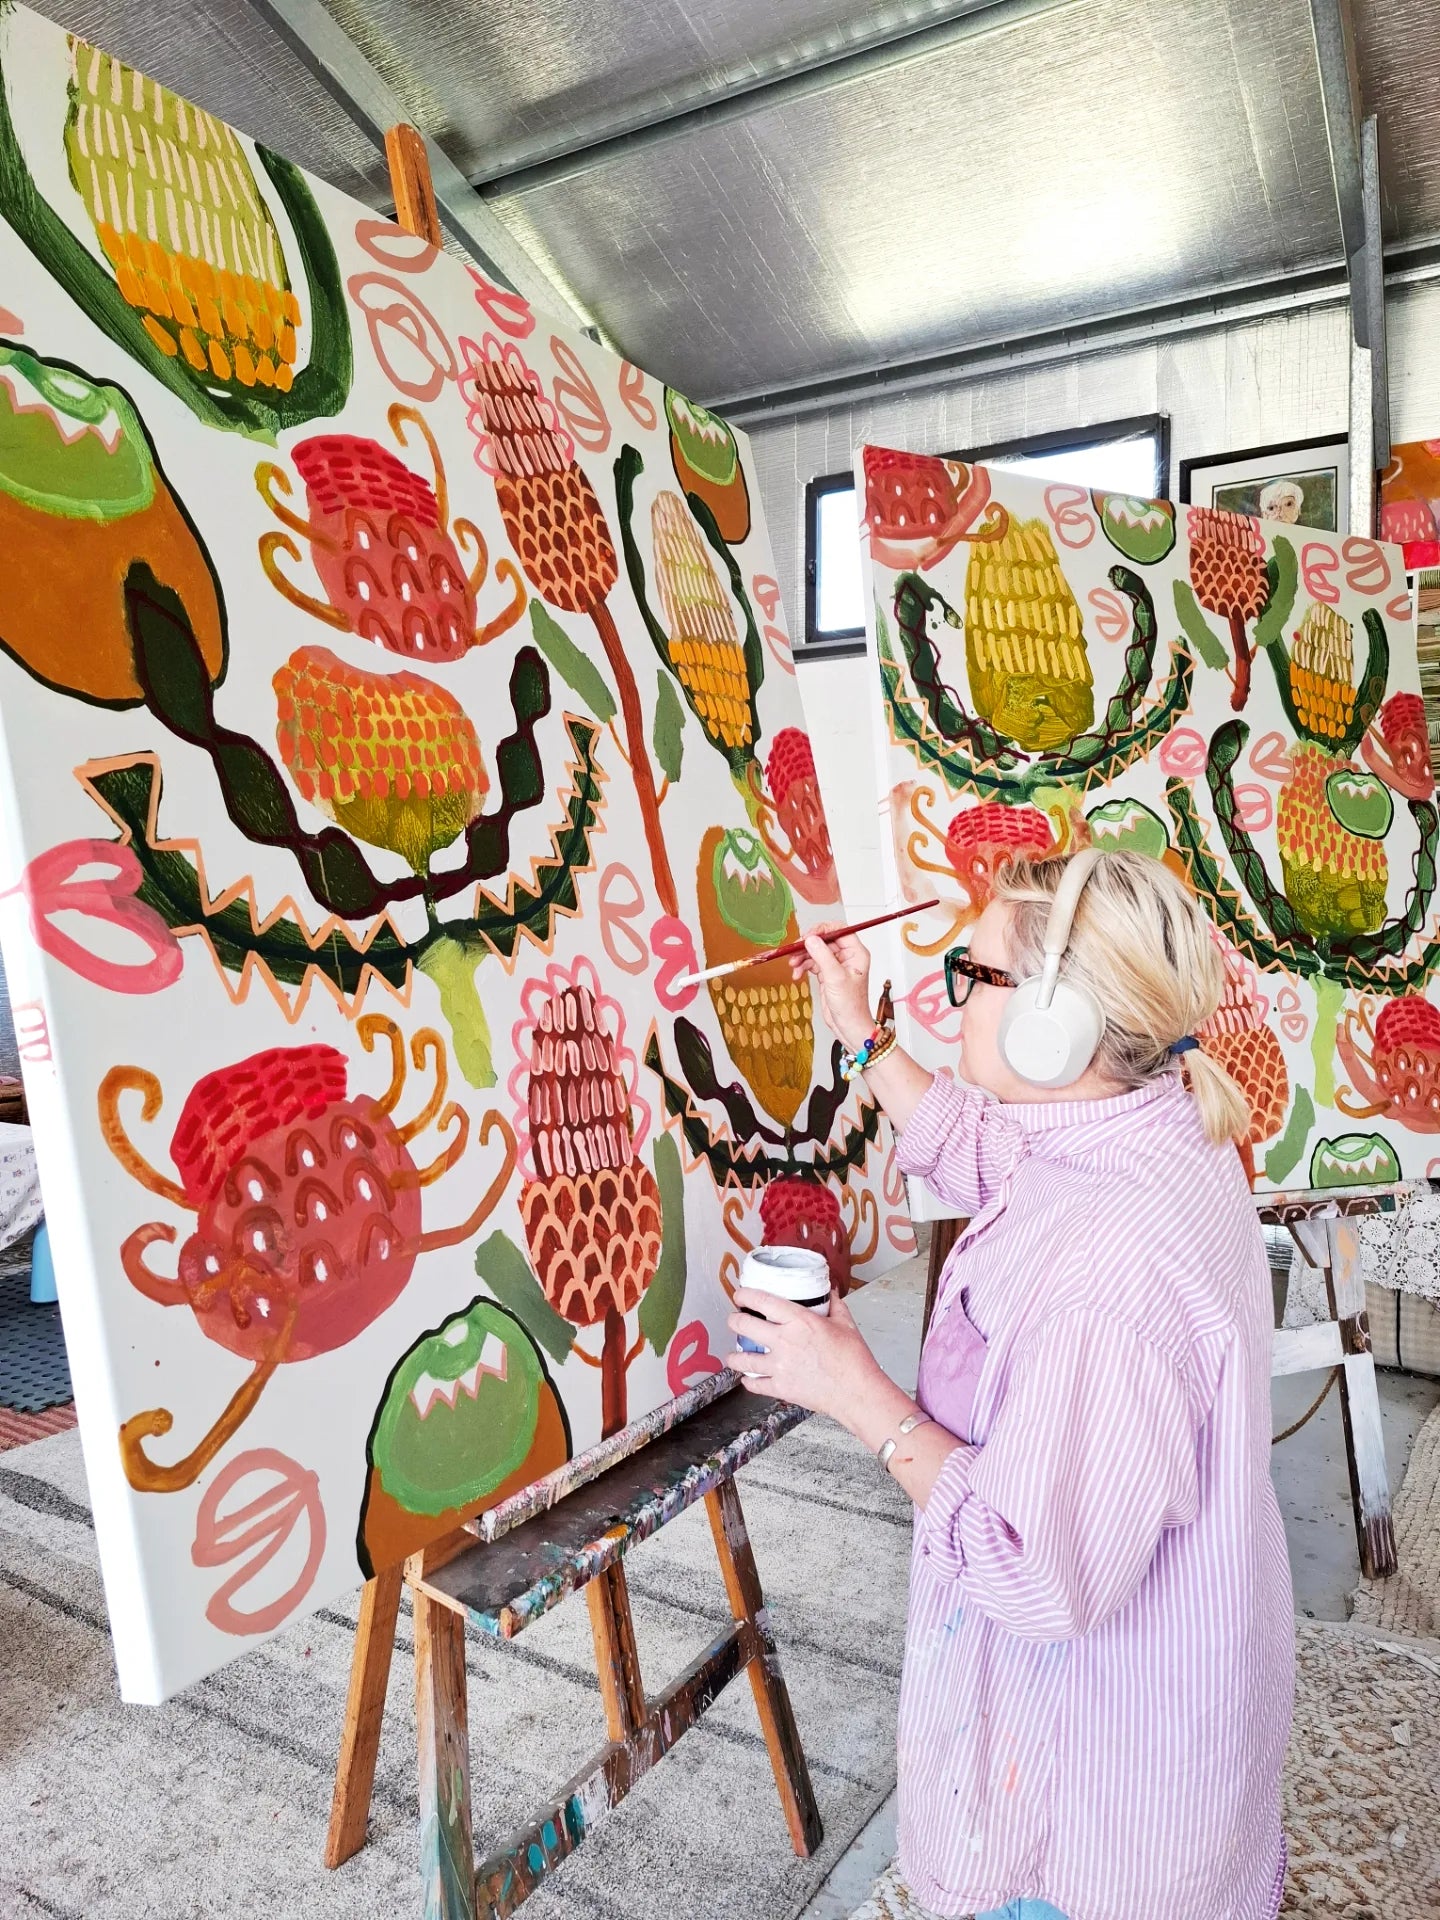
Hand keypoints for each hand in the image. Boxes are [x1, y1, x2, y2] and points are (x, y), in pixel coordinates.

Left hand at [725, 1287, 883, 1423]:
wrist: (856, 1392)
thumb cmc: (853, 1360)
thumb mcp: (846, 1324)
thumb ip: (835, 1306)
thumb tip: (831, 1294)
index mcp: (799, 1321)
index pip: (763, 1301)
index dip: (745, 1295)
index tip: (740, 1295)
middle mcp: (784, 1341)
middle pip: (745, 1326)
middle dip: (734, 1321)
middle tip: (734, 1320)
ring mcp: (780, 1366)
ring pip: (743, 1359)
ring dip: (734, 1356)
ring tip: (733, 1355)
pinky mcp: (781, 1387)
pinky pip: (755, 1384)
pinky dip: (748, 1382)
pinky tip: (747, 1379)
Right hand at [791, 924, 873, 1051]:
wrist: (848, 1026)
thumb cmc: (851, 1006)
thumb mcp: (835, 978)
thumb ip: (822, 956)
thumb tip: (811, 939)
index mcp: (856, 953)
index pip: (839, 930)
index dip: (822, 930)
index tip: (807, 936)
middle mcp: (847, 956)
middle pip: (824, 940)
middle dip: (808, 946)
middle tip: (794, 950)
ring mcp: (837, 965)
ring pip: (816, 952)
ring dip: (802, 957)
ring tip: (793, 965)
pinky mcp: (827, 974)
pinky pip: (812, 963)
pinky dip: (803, 967)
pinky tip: (797, 974)